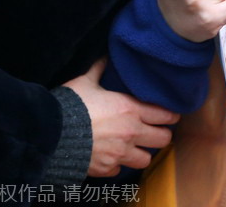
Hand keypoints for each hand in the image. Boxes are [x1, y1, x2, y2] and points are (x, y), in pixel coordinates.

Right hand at [63, 58, 179, 176]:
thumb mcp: (86, 81)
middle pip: (162, 139)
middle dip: (161, 135)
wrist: (53, 134)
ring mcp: (120, 154)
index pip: (164, 115)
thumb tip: (105, 55)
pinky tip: (113, 156)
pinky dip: (119, 164)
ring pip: (145, 159)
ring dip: (142, 152)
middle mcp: (130, 133)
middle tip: (157, 131)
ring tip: (137, 146)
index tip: (172, 114)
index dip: (171, 115)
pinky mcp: (107, 169)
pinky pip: (121, 170)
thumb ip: (100, 69)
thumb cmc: (72, 104)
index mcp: (130, 109)